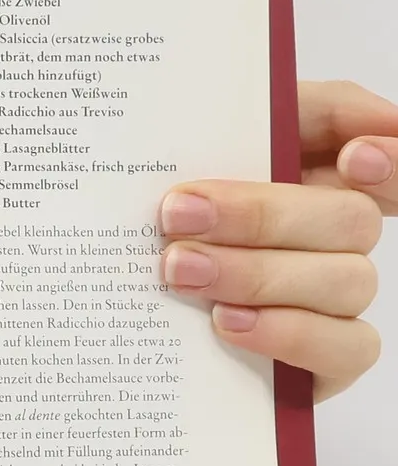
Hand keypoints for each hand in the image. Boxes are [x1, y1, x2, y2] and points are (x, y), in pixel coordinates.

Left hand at [159, 79, 391, 399]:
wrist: (96, 308)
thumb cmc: (154, 214)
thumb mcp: (190, 146)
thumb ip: (270, 114)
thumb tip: (334, 103)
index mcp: (318, 178)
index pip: (390, 166)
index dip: (393, 161)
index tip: (354, 156)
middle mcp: (337, 238)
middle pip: (351, 218)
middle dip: (262, 214)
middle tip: (178, 214)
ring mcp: (335, 301)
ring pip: (347, 281)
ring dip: (257, 273)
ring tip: (179, 270)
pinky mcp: (327, 362)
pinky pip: (346, 348)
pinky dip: (289, 332)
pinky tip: (227, 322)